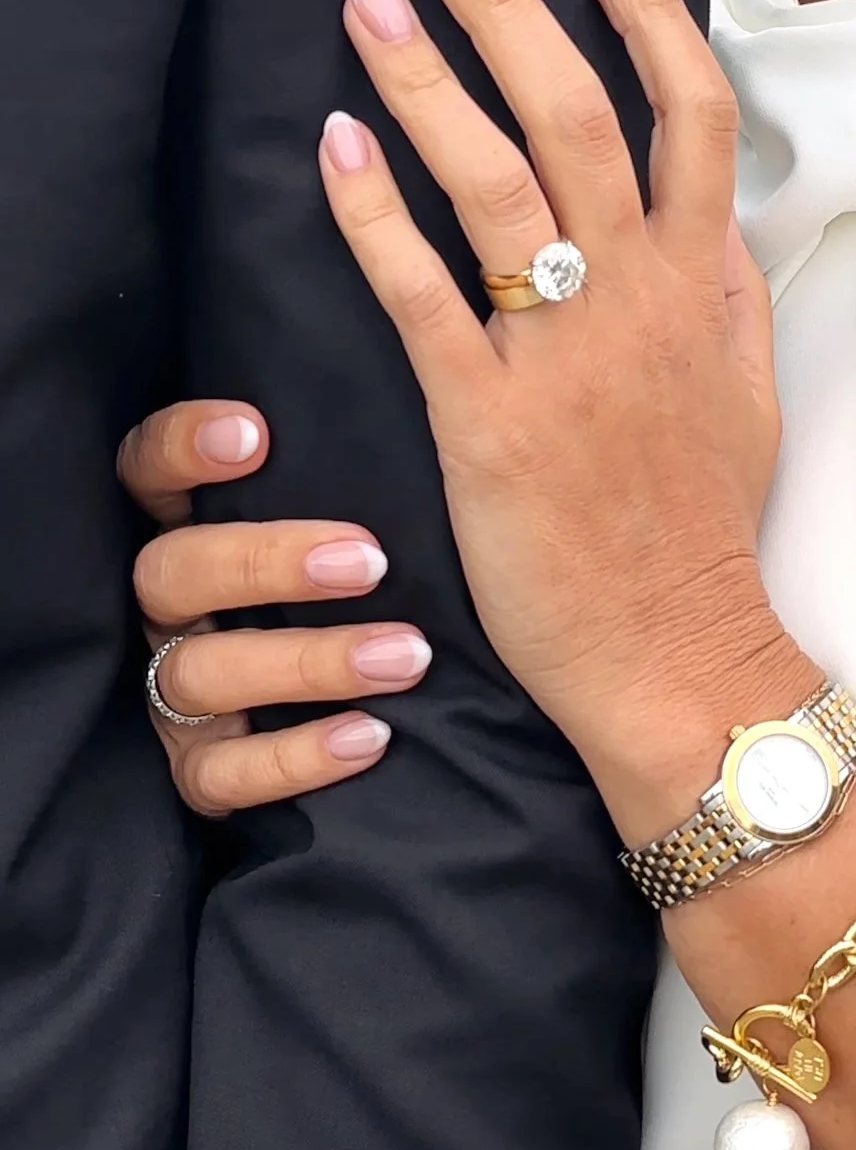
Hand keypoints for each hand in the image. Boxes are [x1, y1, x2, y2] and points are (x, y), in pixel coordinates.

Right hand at [118, 400, 431, 814]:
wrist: (416, 710)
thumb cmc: (370, 591)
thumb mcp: (349, 523)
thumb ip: (340, 473)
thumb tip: (411, 373)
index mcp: (186, 529)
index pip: (146, 470)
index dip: (183, 447)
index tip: (257, 432)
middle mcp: (167, 610)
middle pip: (170, 572)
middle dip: (267, 563)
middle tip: (370, 561)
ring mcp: (176, 694)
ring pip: (199, 674)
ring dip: (307, 661)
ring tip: (407, 656)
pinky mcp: (200, 770)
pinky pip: (223, 776)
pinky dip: (297, 757)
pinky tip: (372, 736)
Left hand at [318, 0, 788, 807]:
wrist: (674, 651)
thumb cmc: (702, 529)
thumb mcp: (749, 397)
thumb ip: (730, 293)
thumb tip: (715, 214)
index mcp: (700, 287)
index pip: (691, 113)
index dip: (647, 11)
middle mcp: (635, 301)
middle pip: (575, 113)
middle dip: (505, 0)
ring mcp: (561, 359)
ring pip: (496, 184)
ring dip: (427, 78)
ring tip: (368, 1)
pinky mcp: (487, 422)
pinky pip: (424, 297)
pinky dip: (377, 215)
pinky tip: (336, 146)